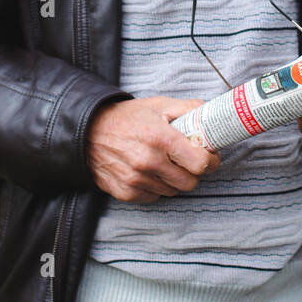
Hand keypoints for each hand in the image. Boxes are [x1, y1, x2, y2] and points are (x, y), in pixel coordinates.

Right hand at [85, 95, 219, 202]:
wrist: (89, 130)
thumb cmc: (127, 117)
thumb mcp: (159, 105)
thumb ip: (189, 109)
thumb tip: (212, 115)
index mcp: (161, 138)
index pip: (201, 163)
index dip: (211, 161)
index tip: (210, 157)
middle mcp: (149, 161)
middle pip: (190, 182)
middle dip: (193, 172)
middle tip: (186, 160)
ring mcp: (136, 179)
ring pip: (173, 191)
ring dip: (174, 180)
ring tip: (164, 163)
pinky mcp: (126, 192)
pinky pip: (154, 196)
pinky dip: (156, 186)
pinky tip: (149, 172)